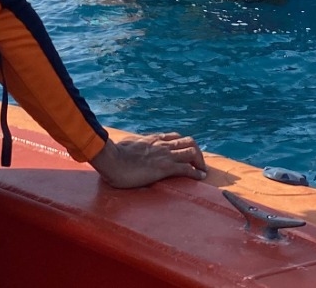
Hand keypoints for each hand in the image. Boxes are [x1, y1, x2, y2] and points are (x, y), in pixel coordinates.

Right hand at [89, 133, 207, 187]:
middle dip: (197, 152)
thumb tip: (128, 146)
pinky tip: (201, 177)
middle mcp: (162, 145)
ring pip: (192, 152)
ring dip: (200, 162)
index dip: (184, 144)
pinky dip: (196, 173)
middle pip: (189, 142)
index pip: (175, 137)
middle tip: (199, 163)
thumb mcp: (126, 144)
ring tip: (203, 171)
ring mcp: (165, 155)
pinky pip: (186, 169)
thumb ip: (132, 144)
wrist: (112, 159)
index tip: (187, 152)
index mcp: (153, 139)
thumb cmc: (114, 153)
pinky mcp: (164, 168)